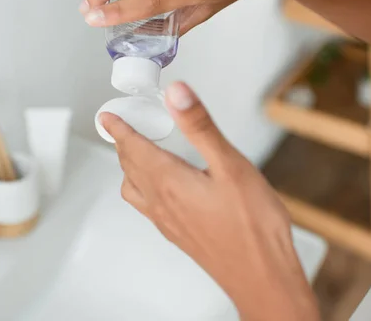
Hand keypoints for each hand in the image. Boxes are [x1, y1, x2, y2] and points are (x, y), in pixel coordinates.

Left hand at [99, 82, 318, 320]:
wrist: (262, 276)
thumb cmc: (253, 226)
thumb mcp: (231, 165)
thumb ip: (201, 127)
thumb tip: (176, 94)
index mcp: (170, 182)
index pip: (133, 148)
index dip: (119, 129)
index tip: (108, 117)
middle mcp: (162, 203)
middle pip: (130, 167)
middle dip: (122, 143)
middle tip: (121, 127)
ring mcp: (169, 222)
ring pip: (135, 188)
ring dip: (130, 167)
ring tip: (136, 152)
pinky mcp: (179, 234)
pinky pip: (147, 206)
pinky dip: (142, 187)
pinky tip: (159, 188)